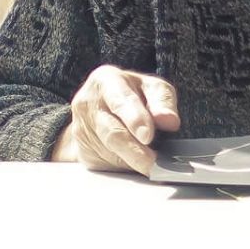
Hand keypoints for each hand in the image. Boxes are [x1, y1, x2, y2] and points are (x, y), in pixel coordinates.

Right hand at [55, 66, 179, 175]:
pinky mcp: (82, 151)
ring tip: (150, 162)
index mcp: (105, 81)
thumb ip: (163, 101)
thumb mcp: (152, 88)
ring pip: (110, 154)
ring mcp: (80, 129)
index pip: (120, 102)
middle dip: (135, 152)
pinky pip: (106, 165)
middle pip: (112, 133)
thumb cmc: (131, 95)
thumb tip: (169, 120)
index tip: (148, 136)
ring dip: (133, 162)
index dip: (135, 120)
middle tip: (154, 165)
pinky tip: (133, 161)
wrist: (100, 107)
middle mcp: (87, 104)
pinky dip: (124, 167)